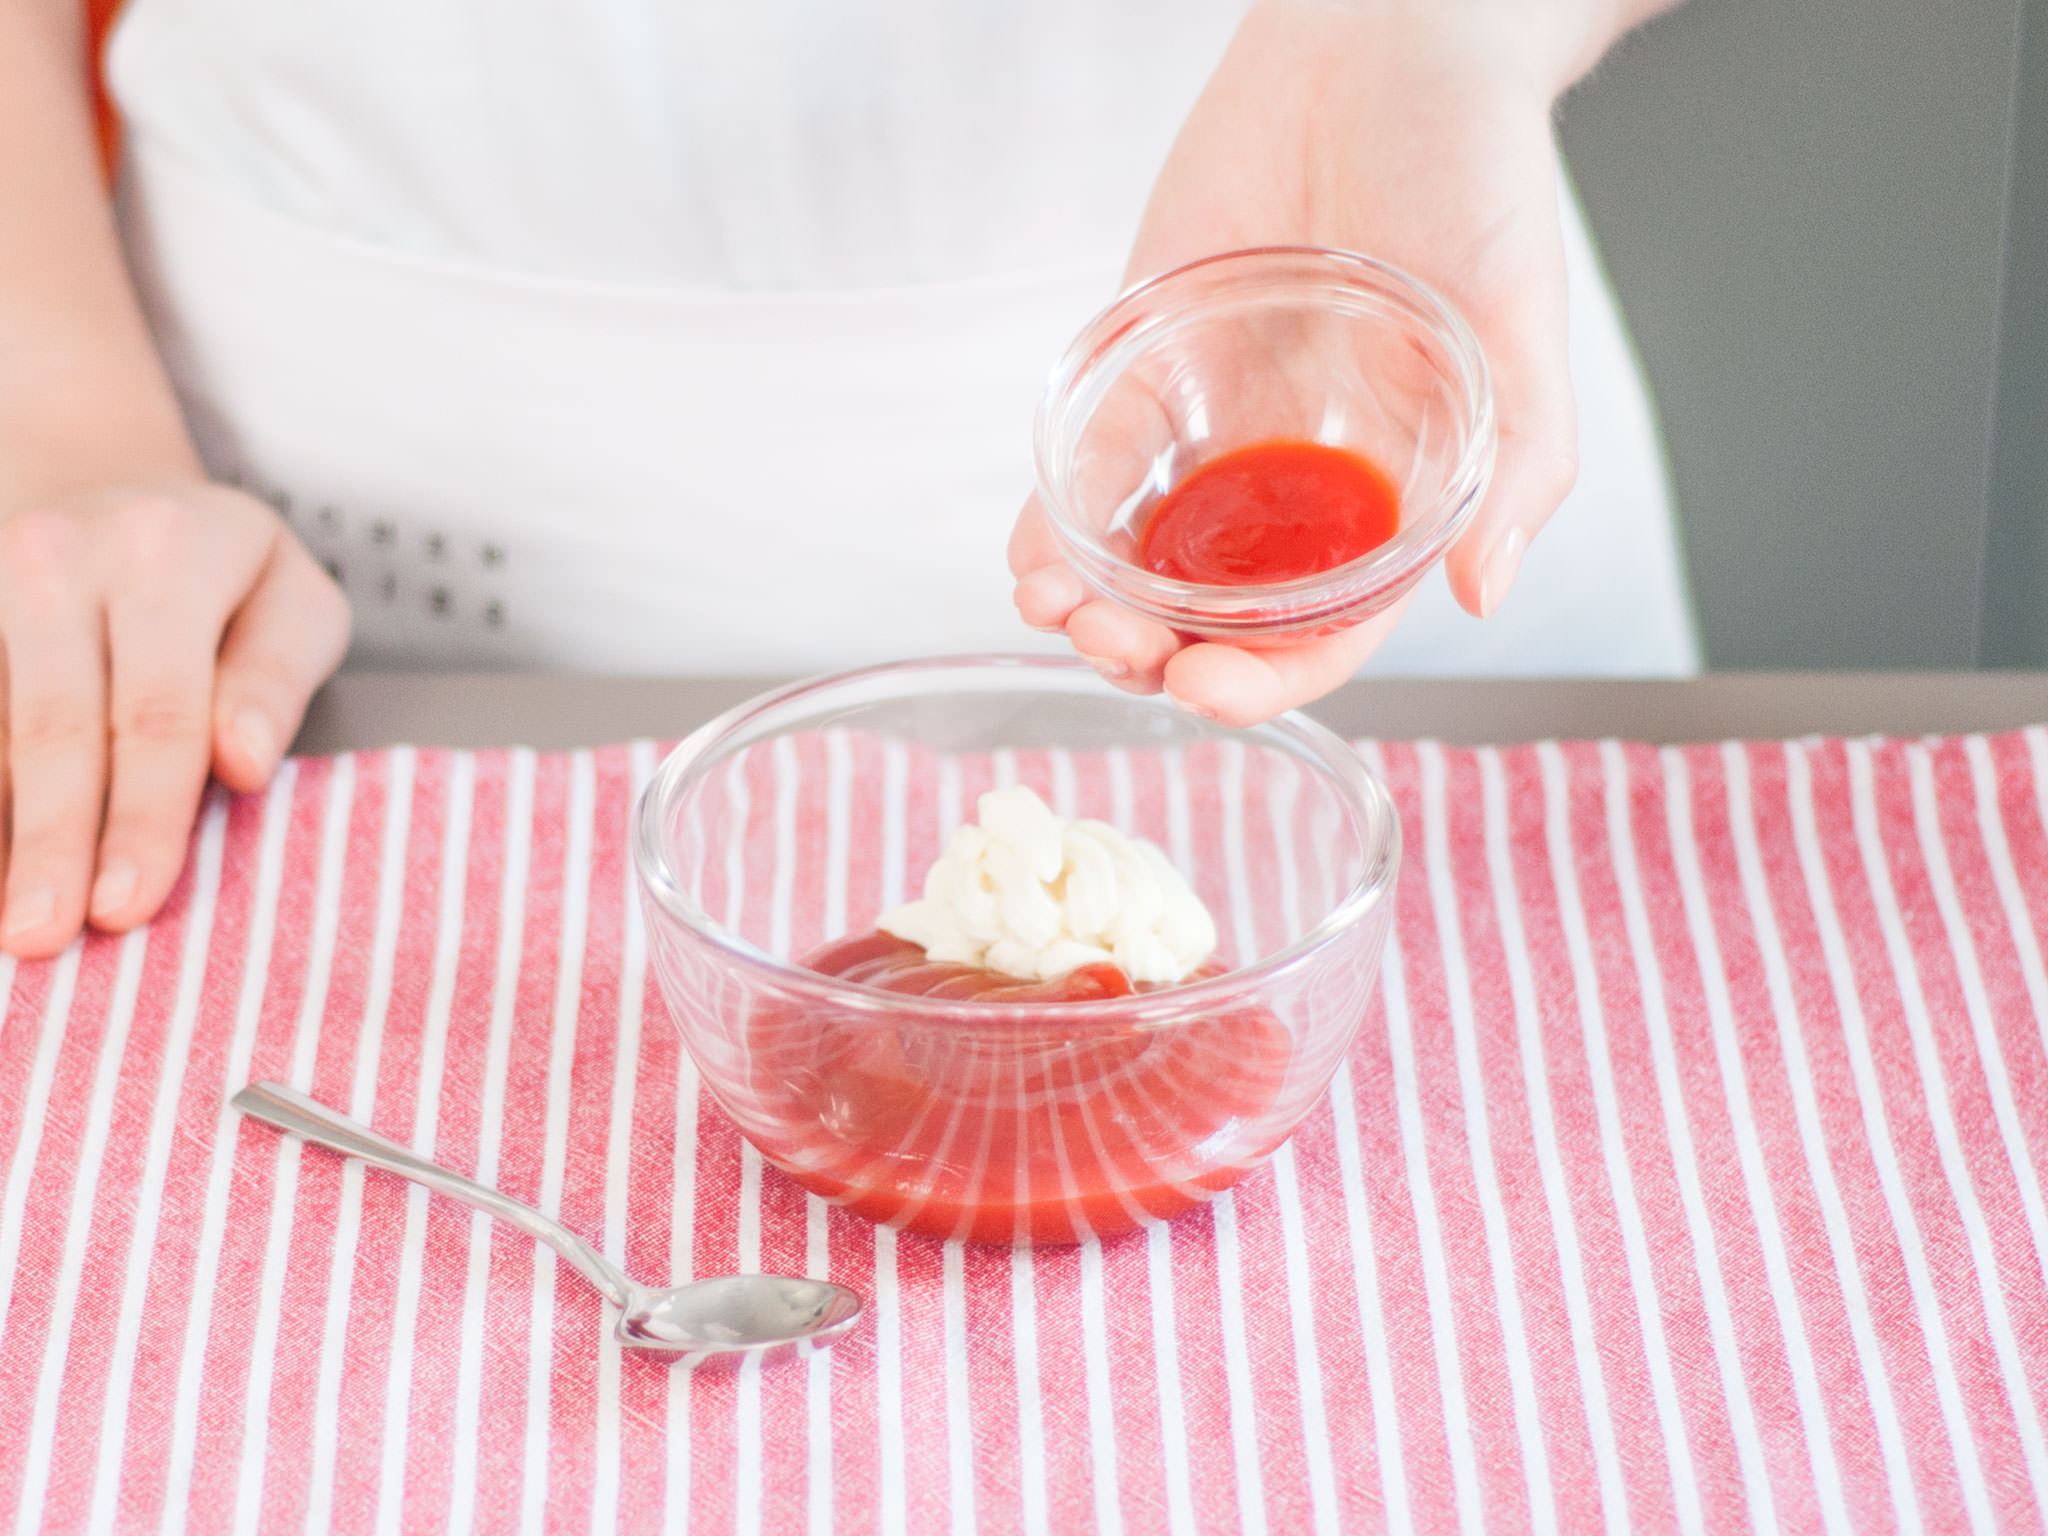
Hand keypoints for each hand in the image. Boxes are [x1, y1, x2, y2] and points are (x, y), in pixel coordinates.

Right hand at [0, 482, 349, 956]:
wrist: (114, 490)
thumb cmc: (229, 575)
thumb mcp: (296, 604)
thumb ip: (276, 681)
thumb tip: (244, 764)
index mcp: (169, 553)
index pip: (159, 711)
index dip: (143, 816)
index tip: (128, 904)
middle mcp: (62, 555)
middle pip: (54, 726)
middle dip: (52, 841)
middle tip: (43, 936)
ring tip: (5, 920)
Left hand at [1011, 0, 1629, 725]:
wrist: (1387, 37)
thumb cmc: (1477, 173)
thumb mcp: (1519, 322)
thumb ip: (1516, 464)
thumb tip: (1482, 595)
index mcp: (1389, 499)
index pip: (1325, 634)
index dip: (1265, 682)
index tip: (1204, 691)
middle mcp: (1298, 482)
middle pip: (1220, 619)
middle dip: (1161, 656)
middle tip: (1114, 648)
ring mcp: (1219, 429)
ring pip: (1147, 562)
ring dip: (1097, 610)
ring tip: (1054, 611)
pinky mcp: (1150, 363)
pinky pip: (1095, 466)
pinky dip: (1054, 524)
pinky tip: (1028, 555)